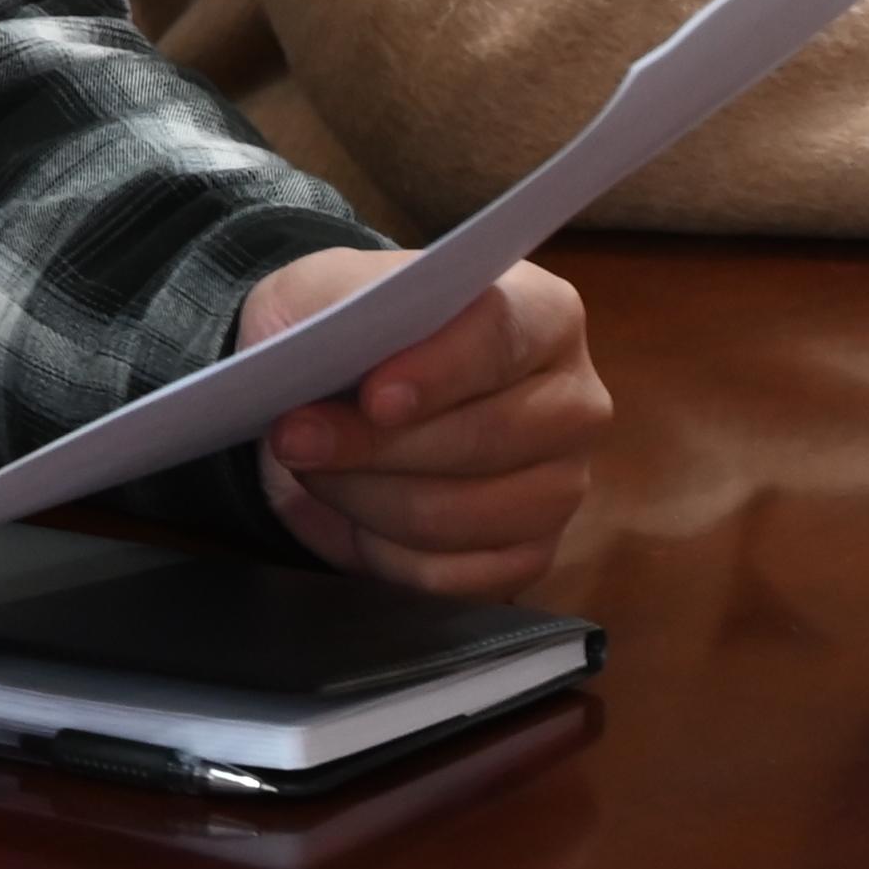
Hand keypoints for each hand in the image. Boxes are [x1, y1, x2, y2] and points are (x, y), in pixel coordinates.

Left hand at [243, 251, 608, 596]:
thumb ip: (342, 315)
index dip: (437, 371)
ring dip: (364, 499)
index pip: (502, 338)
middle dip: (375, 447)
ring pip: (456, 517)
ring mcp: (560, 488)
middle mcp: (573, 403)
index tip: (374, 399)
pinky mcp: (530, 557)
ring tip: (318, 470)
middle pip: (484, 439)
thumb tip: (349, 370)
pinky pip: (448, 577)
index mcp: (545, 314)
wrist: (345, 393)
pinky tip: (360, 517)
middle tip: (296, 438)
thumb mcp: (329, 291)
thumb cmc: (353, 330)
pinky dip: (384, 554)